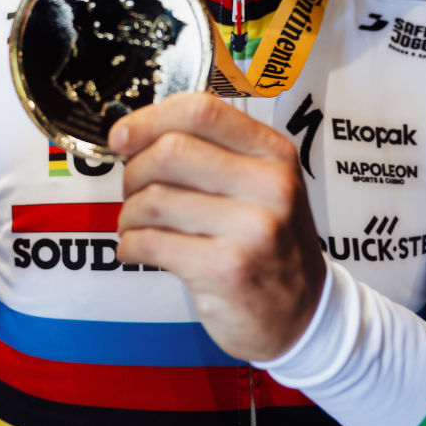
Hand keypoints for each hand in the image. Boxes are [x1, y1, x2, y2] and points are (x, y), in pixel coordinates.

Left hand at [108, 93, 326, 361]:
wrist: (302, 314)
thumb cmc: (269, 245)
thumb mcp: (262, 186)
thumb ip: (213, 154)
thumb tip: (134, 133)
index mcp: (275, 154)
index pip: (201, 111)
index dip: (149, 119)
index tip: (122, 136)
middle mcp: (271, 186)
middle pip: (171, 151)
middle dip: (133, 172)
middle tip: (132, 191)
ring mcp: (253, 229)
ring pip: (153, 200)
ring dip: (128, 215)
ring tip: (136, 227)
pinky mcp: (226, 269)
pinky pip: (150, 242)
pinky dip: (130, 246)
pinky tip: (138, 251)